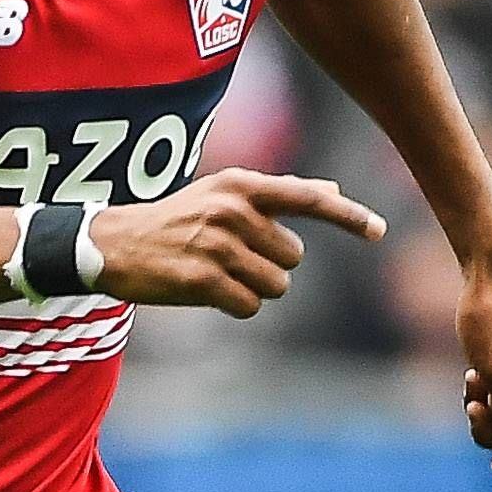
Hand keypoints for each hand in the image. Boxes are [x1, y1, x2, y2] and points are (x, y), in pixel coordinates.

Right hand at [86, 169, 385, 317]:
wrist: (113, 244)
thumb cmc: (175, 219)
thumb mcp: (222, 194)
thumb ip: (278, 195)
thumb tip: (331, 190)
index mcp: (241, 185)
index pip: (308, 199)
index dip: (347, 216)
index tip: (378, 230)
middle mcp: (233, 211)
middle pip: (293, 257)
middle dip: (269, 265)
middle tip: (230, 258)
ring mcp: (217, 246)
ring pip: (275, 286)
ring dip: (253, 288)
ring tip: (217, 274)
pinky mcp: (202, 280)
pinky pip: (248, 306)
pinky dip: (234, 305)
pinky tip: (207, 291)